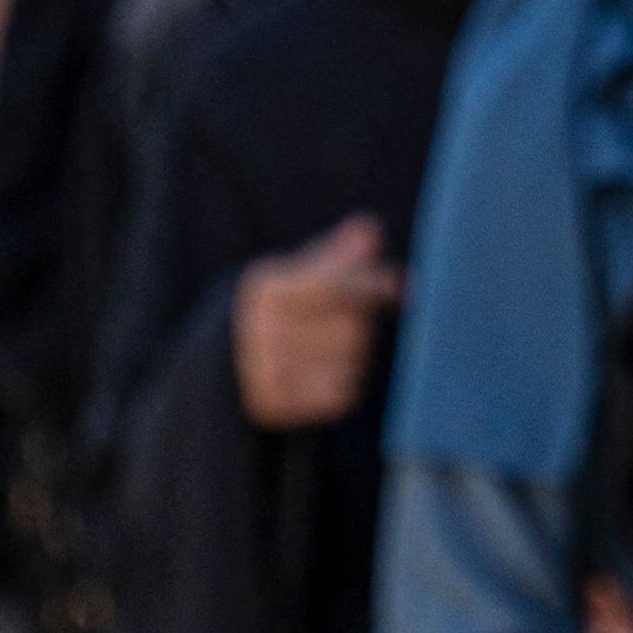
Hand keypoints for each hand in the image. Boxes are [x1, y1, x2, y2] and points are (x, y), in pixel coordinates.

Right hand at [233, 213, 406, 429]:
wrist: (232, 356)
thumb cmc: (284, 306)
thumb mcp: (303, 272)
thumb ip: (339, 254)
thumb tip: (369, 228)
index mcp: (268, 291)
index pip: (335, 288)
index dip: (372, 286)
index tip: (400, 287)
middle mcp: (261, 330)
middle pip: (350, 328)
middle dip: (360, 323)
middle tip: (347, 320)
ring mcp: (266, 370)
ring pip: (349, 362)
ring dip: (354, 354)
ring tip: (330, 344)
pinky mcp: (277, 404)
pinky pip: (340, 393)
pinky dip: (344, 382)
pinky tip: (323, 370)